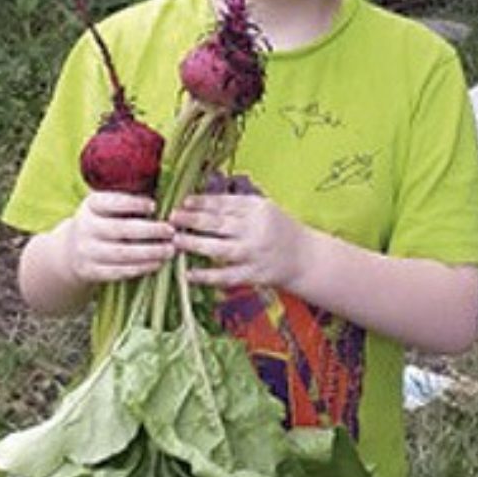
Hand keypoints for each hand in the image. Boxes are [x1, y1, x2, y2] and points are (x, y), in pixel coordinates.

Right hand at [65, 191, 174, 285]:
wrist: (71, 250)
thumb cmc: (102, 221)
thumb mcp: (105, 206)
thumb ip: (128, 201)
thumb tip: (165, 199)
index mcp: (91, 205)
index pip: (112, 202)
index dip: (133, 203)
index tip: (154, 206)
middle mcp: (86, 227)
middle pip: (120, 229)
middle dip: (149, 230)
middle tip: (171, 231)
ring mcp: (87, 251)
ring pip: (122, 253)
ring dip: (150, 252)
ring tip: (170, 250)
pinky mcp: (91, 271)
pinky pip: (119, 271)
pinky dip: (141, 268)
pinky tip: (157, 263)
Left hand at [170, 193, 307, 288]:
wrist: (306, 258)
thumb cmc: (280, 229)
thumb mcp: (265, 208)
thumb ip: (237, 205)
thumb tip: (202, 200)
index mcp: (258, 208)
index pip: (225, 203)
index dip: (202, 202)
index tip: (183, 202)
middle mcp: (256, 229)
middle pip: (219, 223)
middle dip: (193, 220)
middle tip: (171, 218)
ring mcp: (255, 253)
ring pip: (220, 249)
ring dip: (195, 244)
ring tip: (176, 241)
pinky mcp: (254, 275)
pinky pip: (227, 276)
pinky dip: (207, 276)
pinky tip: (189, 274)